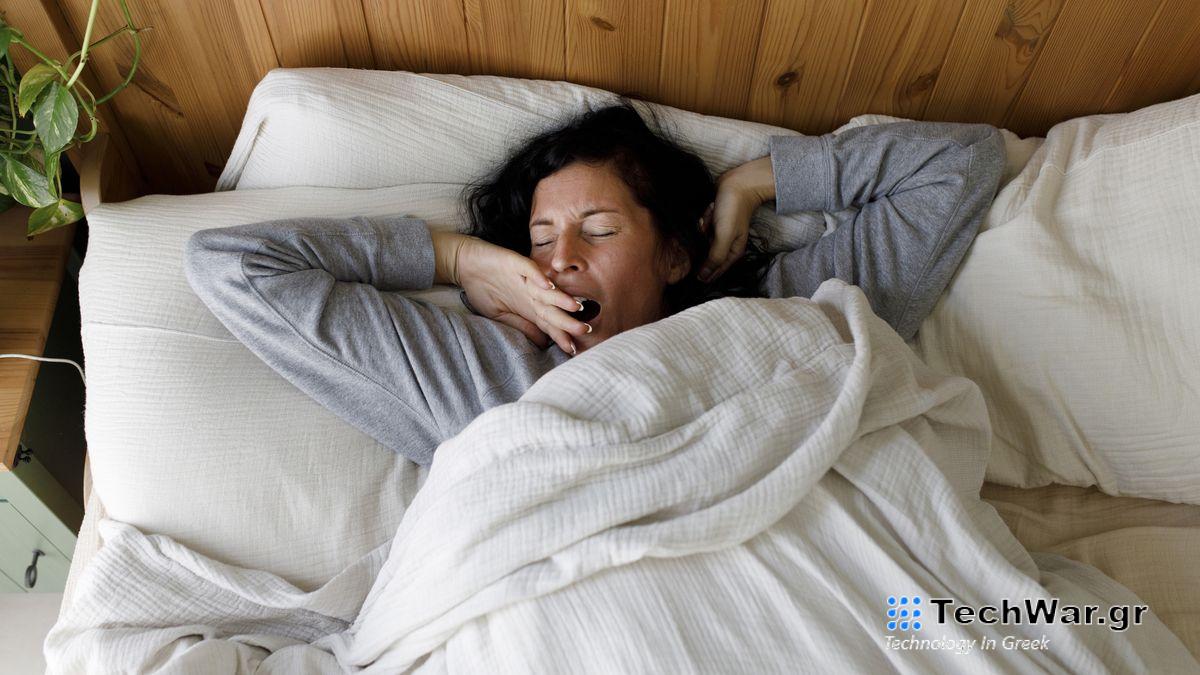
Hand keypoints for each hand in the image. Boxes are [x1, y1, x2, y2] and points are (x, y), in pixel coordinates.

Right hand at [455, 236, 591, 354]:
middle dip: (568, 321)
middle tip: (585, 331)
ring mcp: (524, 278)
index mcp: (528, 306)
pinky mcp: (514, 263)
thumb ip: (521, 325)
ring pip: (546, 289)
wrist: (464, 263)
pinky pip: (528, 269)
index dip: (560, 336)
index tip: (573, 350)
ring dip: (561, 298)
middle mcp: (531, 293)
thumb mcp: (499, 314)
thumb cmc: (482, 289)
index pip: (548, 324)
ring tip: (575, 307)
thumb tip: (542, 342)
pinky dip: (538, 277)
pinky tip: (548, 285)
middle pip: (552, 309)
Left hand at [698, 156, 775, 282]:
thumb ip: (715, 258)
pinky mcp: (712, 224)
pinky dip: (703, 220)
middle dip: (702, 244)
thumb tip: (703, 277)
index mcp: (732, 253)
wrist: (737, 184)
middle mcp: (726, 246)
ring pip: (701, 241)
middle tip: (706, 229)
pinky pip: (701, 227)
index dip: (703, 273)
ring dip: (702, 229)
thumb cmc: (733, 210)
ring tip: (710, 216)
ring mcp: (718, 234)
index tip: (690, 269)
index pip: (715, 271)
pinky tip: (710, 210)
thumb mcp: (725, 236)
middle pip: (706, 256)